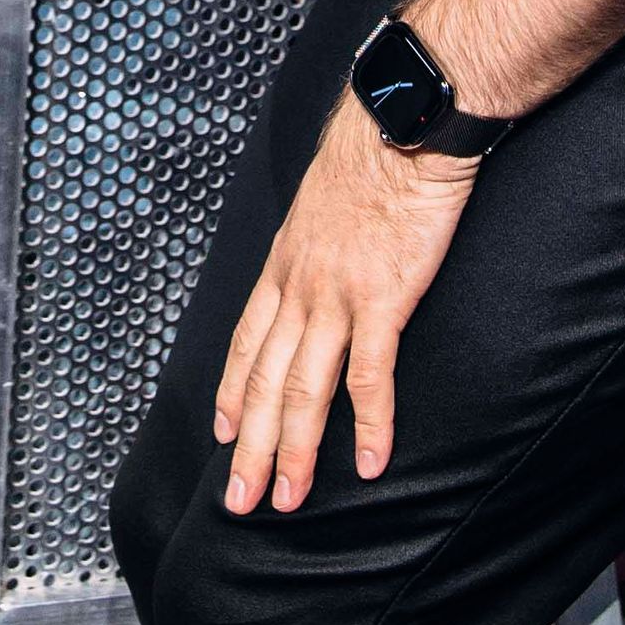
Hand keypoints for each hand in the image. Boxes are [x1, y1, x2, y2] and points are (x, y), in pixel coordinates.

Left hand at [210, 93, 479, 513]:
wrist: (404, 123)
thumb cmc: (374, 156)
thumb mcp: (323, 203)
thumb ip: (317, 245)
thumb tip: (322, 262)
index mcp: (284, 264)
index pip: (244, 341)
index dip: (229, 392)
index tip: (220, 433)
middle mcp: (299, 285)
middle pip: (262, 380)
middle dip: (248, 446)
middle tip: (241, 500)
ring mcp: (337, 294)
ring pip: (302, 388)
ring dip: (292, 450)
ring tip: (286, 498)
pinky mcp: (382, 297)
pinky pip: (370, 375)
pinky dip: (368, 423)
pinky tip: (369, 462)